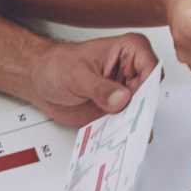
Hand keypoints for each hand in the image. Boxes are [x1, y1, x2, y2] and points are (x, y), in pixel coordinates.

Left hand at [18, 32, 157, 126]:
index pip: (151, 68)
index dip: (147, 88)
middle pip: (149, 95)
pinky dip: (121, 134)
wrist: (39, 80)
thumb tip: (122, 98)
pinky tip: (113, 140)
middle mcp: (131, 71)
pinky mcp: (116, 111)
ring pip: (140, 113)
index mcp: (129, 50)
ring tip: (121, 136)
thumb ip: (99, 88)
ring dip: (132, 126)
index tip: (136, 103)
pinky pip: (126, 125)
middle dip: (141, 111)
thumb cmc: (56, 65)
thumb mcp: (76, 75)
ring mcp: (125, 93)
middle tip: (131, 124)